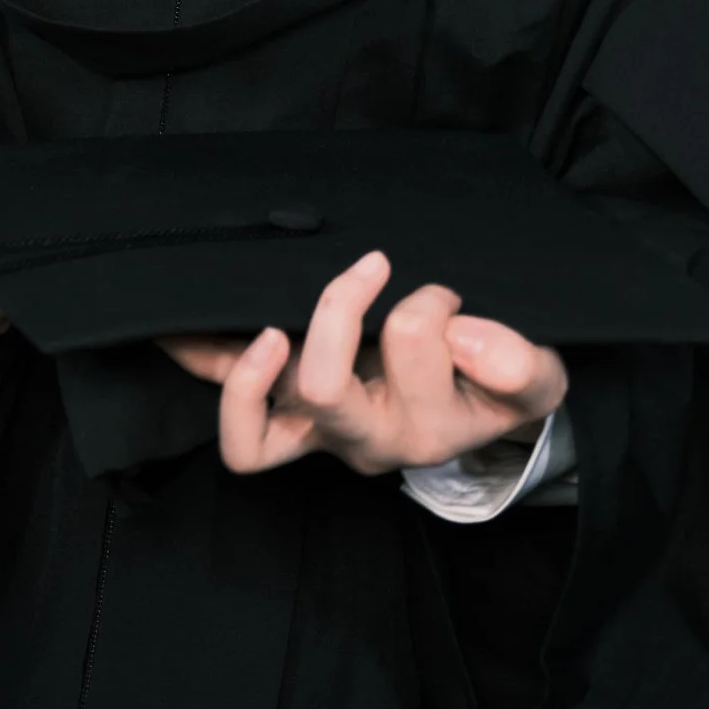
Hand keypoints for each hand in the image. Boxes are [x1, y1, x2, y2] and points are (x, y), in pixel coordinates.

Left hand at [160, 252, 566, 477]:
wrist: (481, 419)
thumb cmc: (499, 389)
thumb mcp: (536, 379)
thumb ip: (518, 362)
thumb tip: (461, 332)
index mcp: (427, 430)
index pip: (414, 348)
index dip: (430, 306)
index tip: (448, 296)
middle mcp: (362, 441)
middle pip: (325, 389)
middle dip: (342, 309)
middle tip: (375, 268)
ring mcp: (317, 435)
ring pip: (255, 436)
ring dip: (246, 373)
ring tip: (266, 327)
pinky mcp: (289, 421)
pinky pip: (235, 418)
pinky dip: (202, 369)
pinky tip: (171, 331)